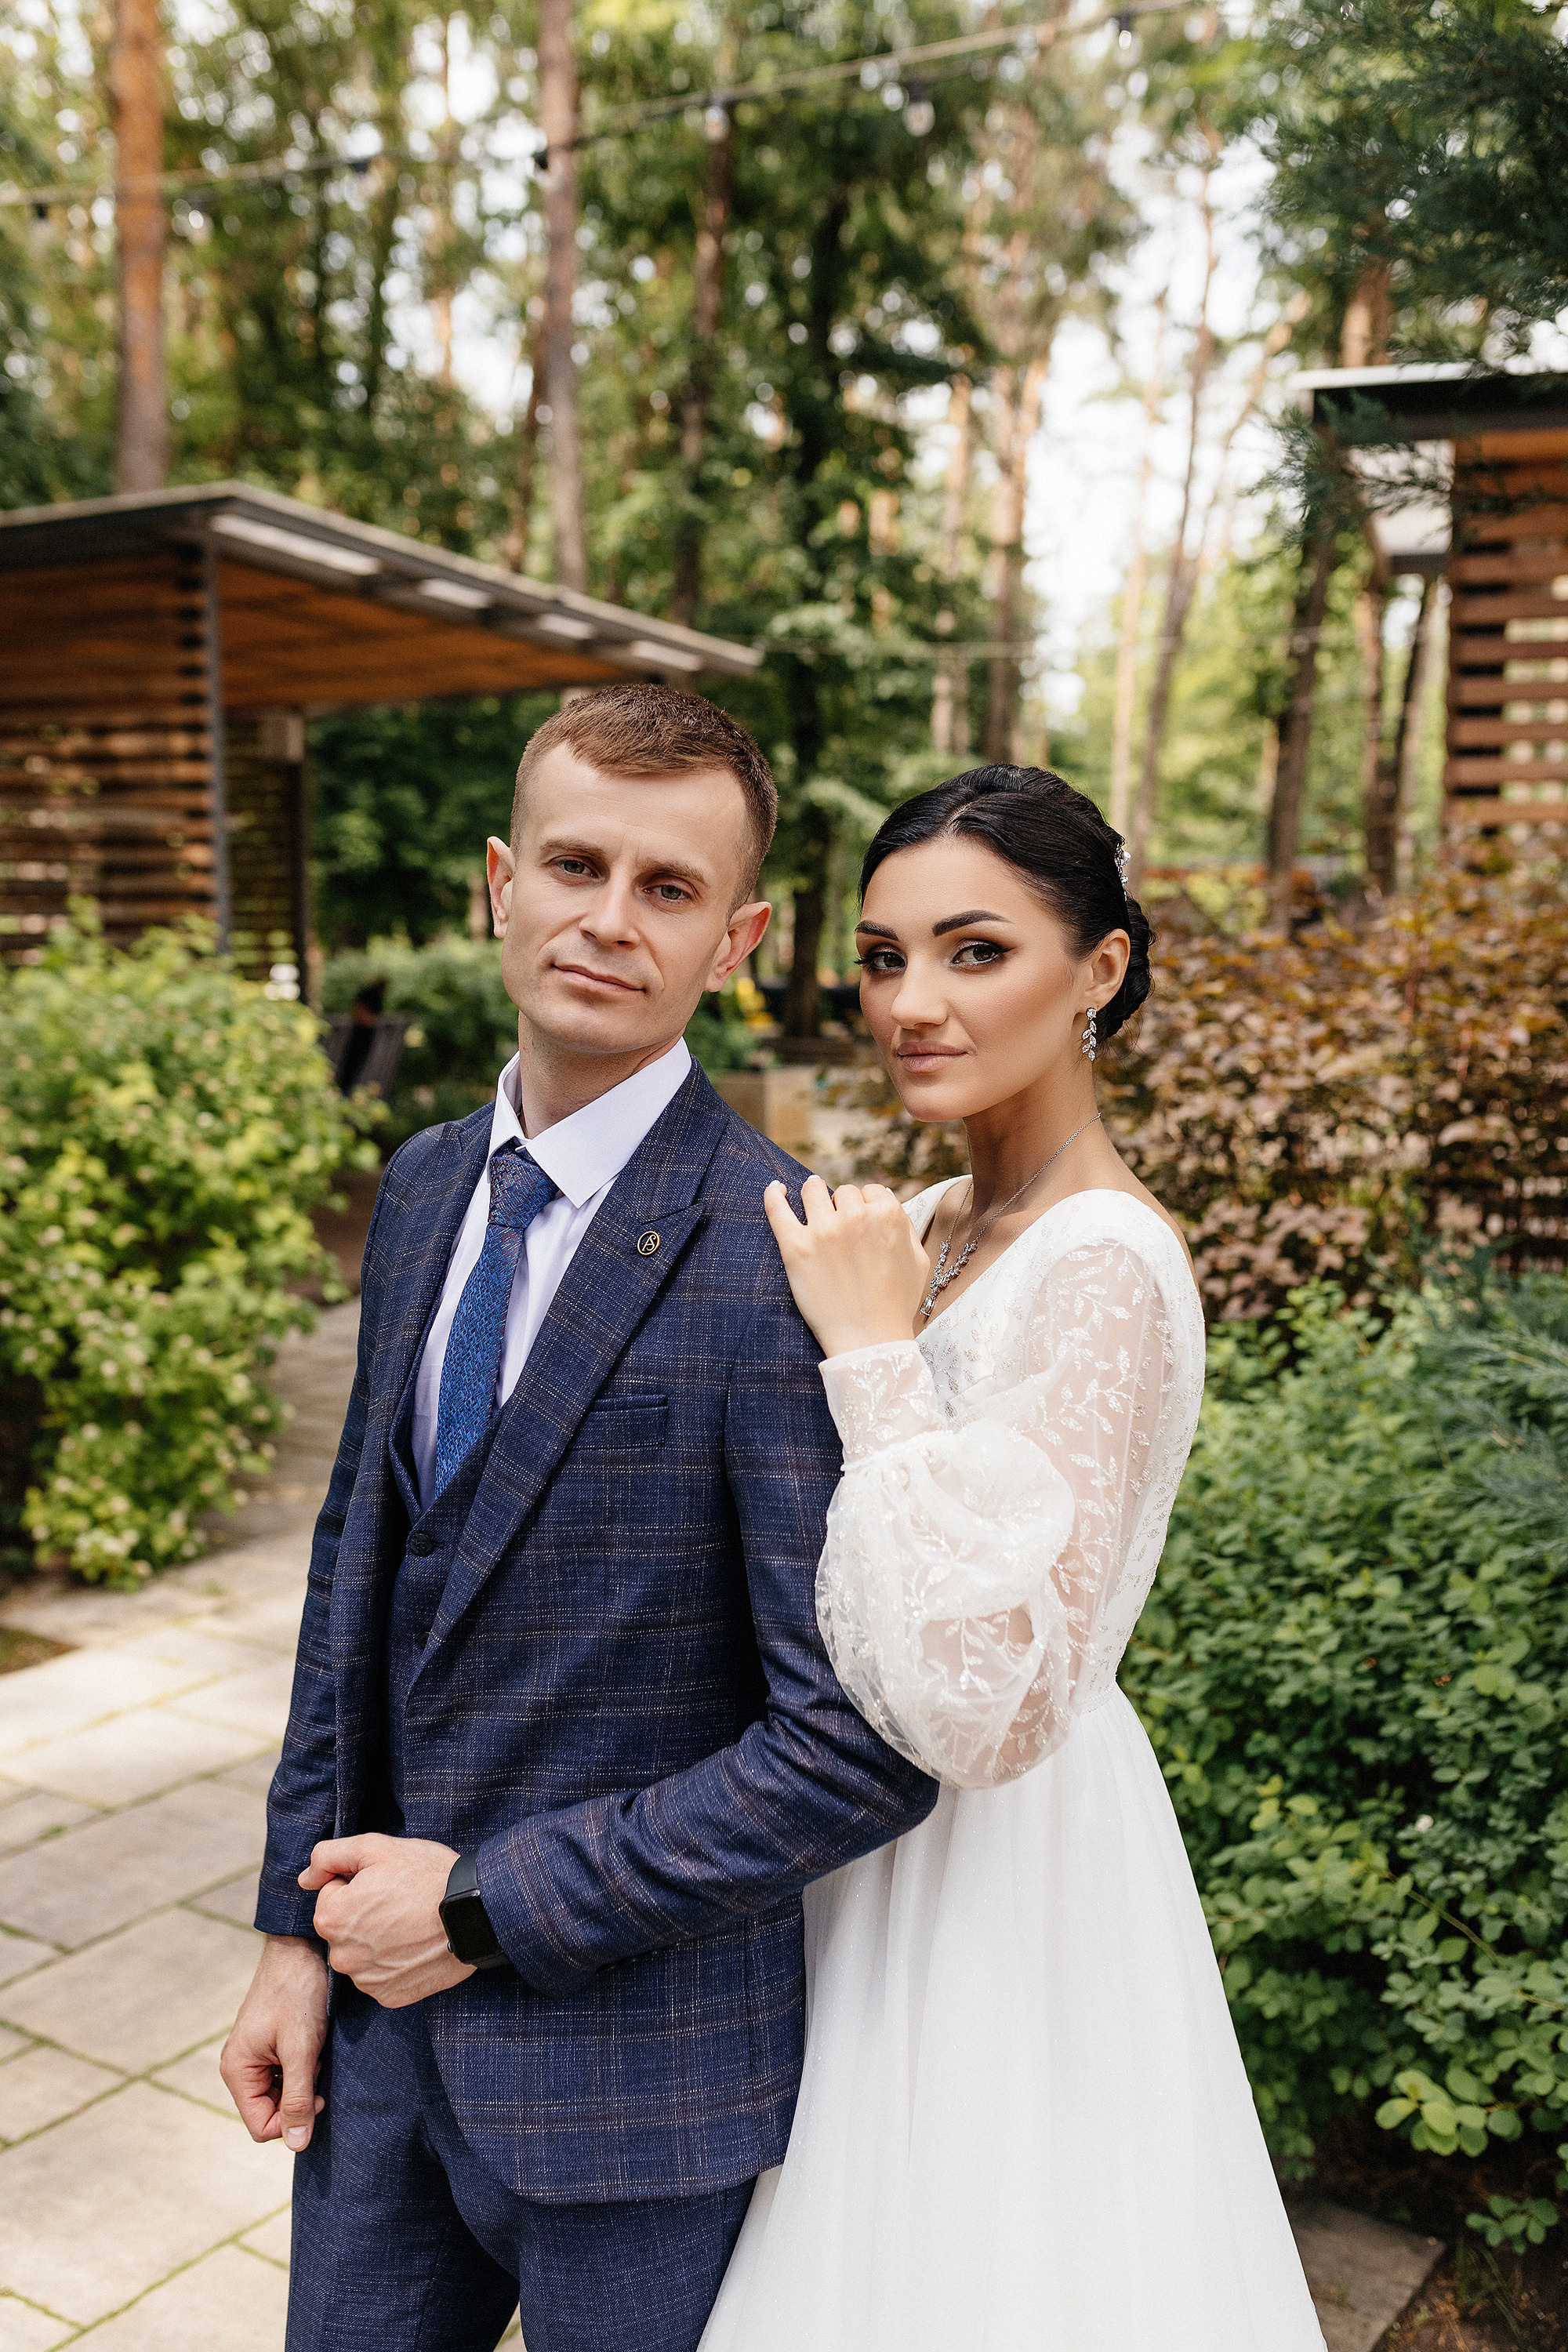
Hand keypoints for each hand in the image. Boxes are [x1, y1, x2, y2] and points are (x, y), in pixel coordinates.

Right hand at [221, 1934, 328, 2151]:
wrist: (302, 1947)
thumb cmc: (299, 1993)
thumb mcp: (301, 2050)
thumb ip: (298, 2099)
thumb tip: (297, 2145)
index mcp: (237, 2070)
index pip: (260, 2126)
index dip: (291, 2121)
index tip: (318, 2095)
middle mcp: (240, 2065)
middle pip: (270, 2111)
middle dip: (299, 2096)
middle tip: (315, 2064)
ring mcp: (254, 2053)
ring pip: (281, 2092)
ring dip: (303, 2079)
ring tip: (314, 2050)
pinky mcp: (269, 2043)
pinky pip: (285, 2072)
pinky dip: (303, 2065)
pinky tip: (312, 2043)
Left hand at [299, 1833, 474, 2008]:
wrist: (474, 1914)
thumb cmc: (426, 1876)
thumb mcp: (376, 1847)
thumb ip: (329, 1856)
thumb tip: (305, 1878)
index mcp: (332, 1917)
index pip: (331, 1895)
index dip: (357, 1883)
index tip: (385, 1882)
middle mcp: (342, 1956)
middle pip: (343, 1927)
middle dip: (363, 1913)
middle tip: (399, 1901)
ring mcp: (366, 1980)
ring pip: (360, 1953)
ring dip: (377, 1940)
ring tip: (410, 1924)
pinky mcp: (389, 1996)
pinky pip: (380, 1976)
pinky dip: (393, 1963)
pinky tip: (415, 1946)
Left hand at [763, 1175, 928, 1358]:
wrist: (869, 1340)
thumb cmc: (896, 1304)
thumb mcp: (918, 1261)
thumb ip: (905, 1225)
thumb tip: (887, 1200)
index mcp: (888, 1215)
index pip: (872, 1192)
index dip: (867, 1207)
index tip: (861, 1224)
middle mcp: (856, 1216)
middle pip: (843, 1193)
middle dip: (843, 1207)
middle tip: (841, 1231)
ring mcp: (823, 1231)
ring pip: (813, 1191)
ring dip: (814, 1195)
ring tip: (811, 1202)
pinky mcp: (796, 1248)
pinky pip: (778, 1208)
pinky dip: (774, 1195)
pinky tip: (776, 1188)